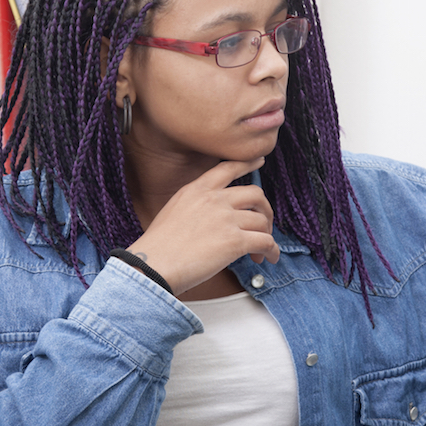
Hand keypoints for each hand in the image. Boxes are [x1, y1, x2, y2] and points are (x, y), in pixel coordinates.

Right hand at [126, 157, 278, 294]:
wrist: (153, 265)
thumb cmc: (158, 246)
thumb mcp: (174, 210)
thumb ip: (197, 205)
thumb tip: (217, 216)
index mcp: (197, 189)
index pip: (228, 168)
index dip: (248, 163)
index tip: (259, 160)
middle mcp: (214, 199)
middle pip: (255, 194)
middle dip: (265, 210)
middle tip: (263, 225)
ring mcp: (226, 219)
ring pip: (262, 221)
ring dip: (266, 235)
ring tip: (259, 251)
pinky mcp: (235, 241)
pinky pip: (265, 241)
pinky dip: (272, 251)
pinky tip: (268, 257)